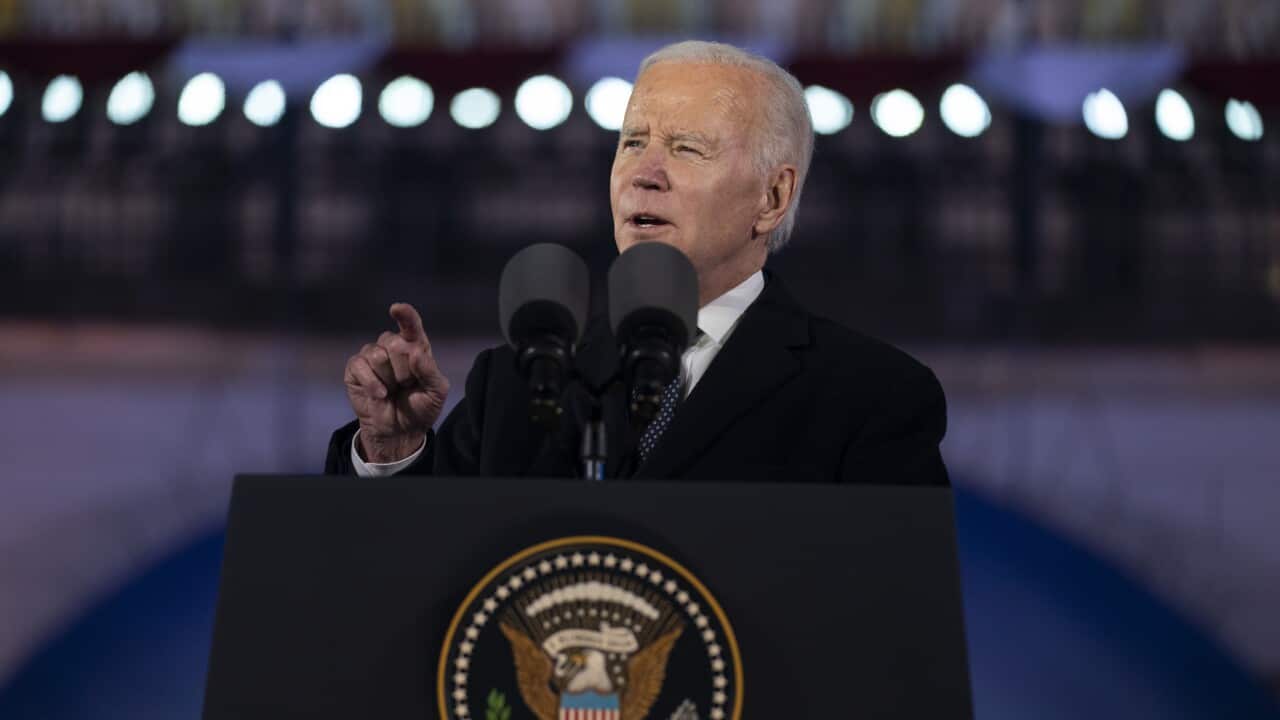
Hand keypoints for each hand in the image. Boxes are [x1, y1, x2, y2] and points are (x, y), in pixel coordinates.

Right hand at [344, 303, 449, 462]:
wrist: (400, 431)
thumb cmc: (420, 408)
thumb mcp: (435, 392)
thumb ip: (430, 371)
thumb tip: (415, 352)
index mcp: (415, 347)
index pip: (411, 325)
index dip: (405, 316)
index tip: (397, 309)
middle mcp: (392, 346)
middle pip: (394, 342)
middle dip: (403, 369)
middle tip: (407, 385)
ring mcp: (372, 355)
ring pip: (377, 355)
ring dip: (388, 379)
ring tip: (392, 390)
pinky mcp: (355, 368)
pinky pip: (360, 366)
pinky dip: (372, 383)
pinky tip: (380, 395)